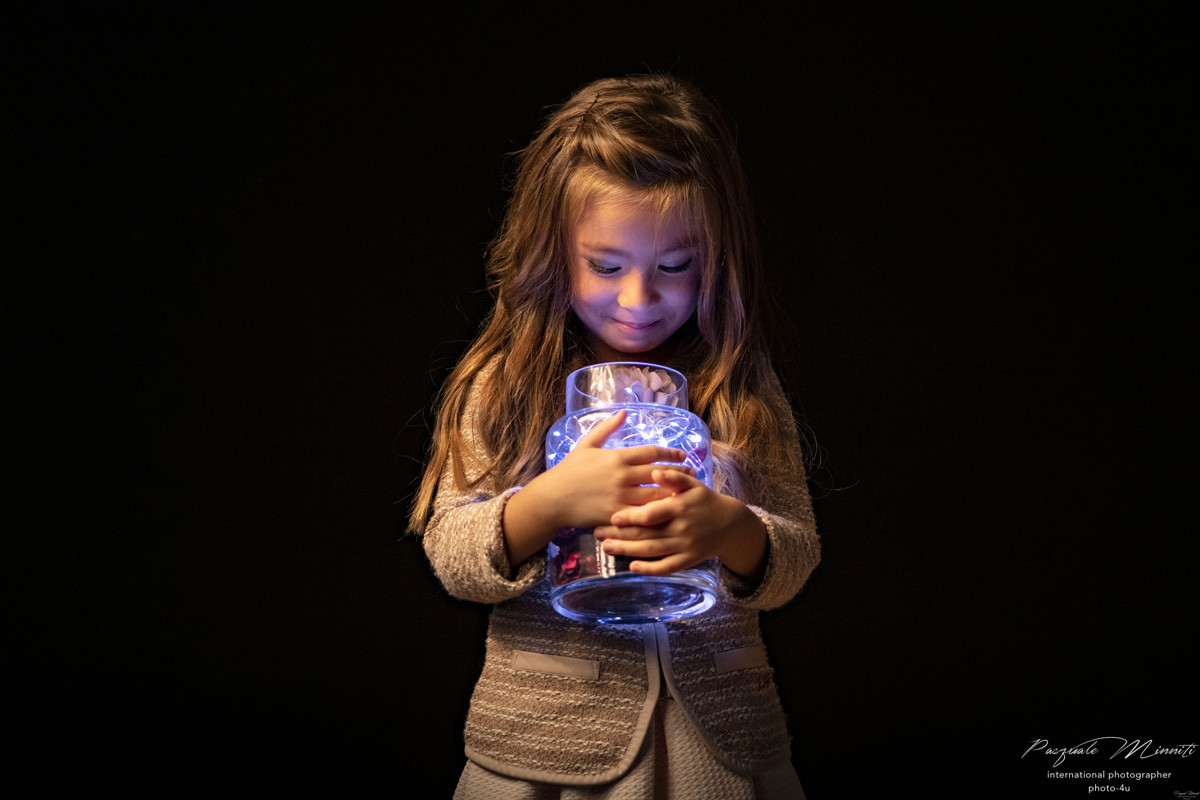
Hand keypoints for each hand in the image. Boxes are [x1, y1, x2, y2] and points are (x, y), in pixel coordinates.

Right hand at [502, 411, 691, 565]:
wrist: (553, 499)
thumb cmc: (569, 470)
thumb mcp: (586, 444)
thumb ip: (606, 428)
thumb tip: (624, 413)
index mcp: (618, 456)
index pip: (653, 453)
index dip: (671, 453)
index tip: (682, 455)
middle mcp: (623, 476)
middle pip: (660, 474)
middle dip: (679, 474)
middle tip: (692, 474)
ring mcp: (621, 497)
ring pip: (656, 496)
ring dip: (673, 494)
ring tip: (686, 494)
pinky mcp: (617, 515)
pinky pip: (643, 515)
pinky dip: (658, 513)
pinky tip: (669, 513)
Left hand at [594, 468, 768, 579]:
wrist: (729, 525)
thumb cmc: (703, 500)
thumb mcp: (693, 484)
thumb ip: (674, 477)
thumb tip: (655, 472)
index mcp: (680, 506)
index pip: (653, 513)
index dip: (632, 516)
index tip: (612, 516)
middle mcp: (682, 528)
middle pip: (647, 533)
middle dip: (621, 535)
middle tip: (598, 533)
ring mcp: (685, 546)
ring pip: (652, 550)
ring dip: (628, 551)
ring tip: (606, 548)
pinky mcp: (687, 560)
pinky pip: (667, 567)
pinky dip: (650, 569)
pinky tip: (632, 567)